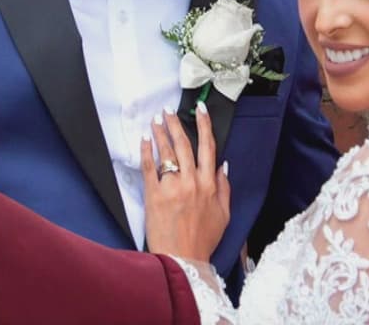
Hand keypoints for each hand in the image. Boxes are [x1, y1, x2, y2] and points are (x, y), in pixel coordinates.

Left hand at [143, 101, 230, 261]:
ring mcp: (172, 187)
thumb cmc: (203, 239)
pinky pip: (149, 167)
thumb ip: (224, 187)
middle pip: (184, 145)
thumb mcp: (224, 214)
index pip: (208, 147)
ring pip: (167, 152)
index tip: (200, 110)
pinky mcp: (154, 194)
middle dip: (177, 124)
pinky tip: (144, 140)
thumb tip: (223, 164)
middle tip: (169, 110)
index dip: (204, 126)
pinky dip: (146, 151)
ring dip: (161, 132)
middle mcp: (192, 182)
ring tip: (156, 120)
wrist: (183, 258)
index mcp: (210, 185)